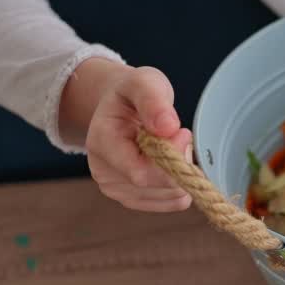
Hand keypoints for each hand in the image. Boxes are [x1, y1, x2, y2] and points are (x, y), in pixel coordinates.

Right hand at [63, 60, 194, 211]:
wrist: (118, 108)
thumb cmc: (131, 94)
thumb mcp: (143, 82)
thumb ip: (153, 101)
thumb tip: (168, 127)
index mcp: (101, 143)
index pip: (141, 172)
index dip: (171, 158)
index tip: (183, 132)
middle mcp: (103, 173)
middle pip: (159, 186)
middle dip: (180, 162)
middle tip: (179, 135)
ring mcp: (116, 190)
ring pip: (170, 196)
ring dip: (182, 172)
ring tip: (170, 145)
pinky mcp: (133, 199)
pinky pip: (172, 202)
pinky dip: (181, 183)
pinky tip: (171, 162)